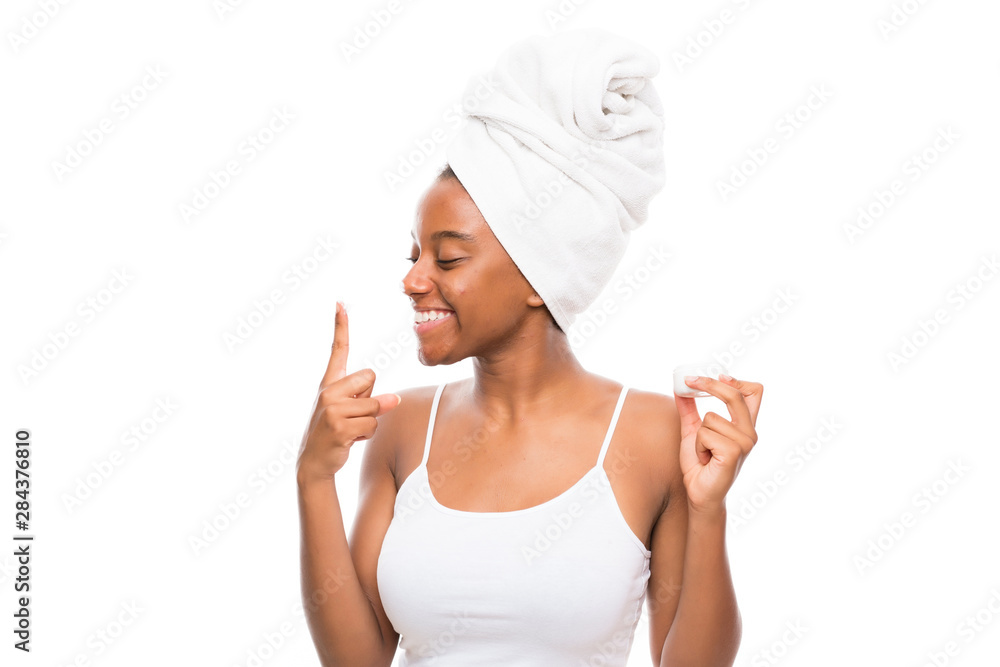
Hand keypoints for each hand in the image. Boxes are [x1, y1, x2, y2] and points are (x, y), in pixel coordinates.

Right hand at [296, 302, 400, 483]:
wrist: (314, 462)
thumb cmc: (337, 433)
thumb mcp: (351, 411)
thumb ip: (372, 399)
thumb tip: (395, 400)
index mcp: (329, 383)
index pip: (338, 350)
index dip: (340, 326)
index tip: (340, 303)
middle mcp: (328, 391)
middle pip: (371, 377)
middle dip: (371, 398)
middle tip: (352, 415)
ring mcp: (331, 408)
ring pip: (375, 405)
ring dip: (370, 421)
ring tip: (351, 430)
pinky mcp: (339, 426)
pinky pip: (372, 423)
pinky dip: (367, 434)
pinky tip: (350, 440)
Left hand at [674, 374, 762, 513]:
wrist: (698, 493)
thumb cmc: (700, 465)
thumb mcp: (693, 431)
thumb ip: (689, 409)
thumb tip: (680, 387)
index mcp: (745, 426)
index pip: (754, 393)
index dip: (737, 380)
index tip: (718, 375)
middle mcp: (749, 433)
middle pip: (735, 395)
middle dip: (710, 385)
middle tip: (689, 381)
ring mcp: (744, 442)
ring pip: (710, 418)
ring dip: (698, 435)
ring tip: (704, 452)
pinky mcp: (734, 451)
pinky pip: (705, 433)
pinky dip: (698, 445)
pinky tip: (705, 459)